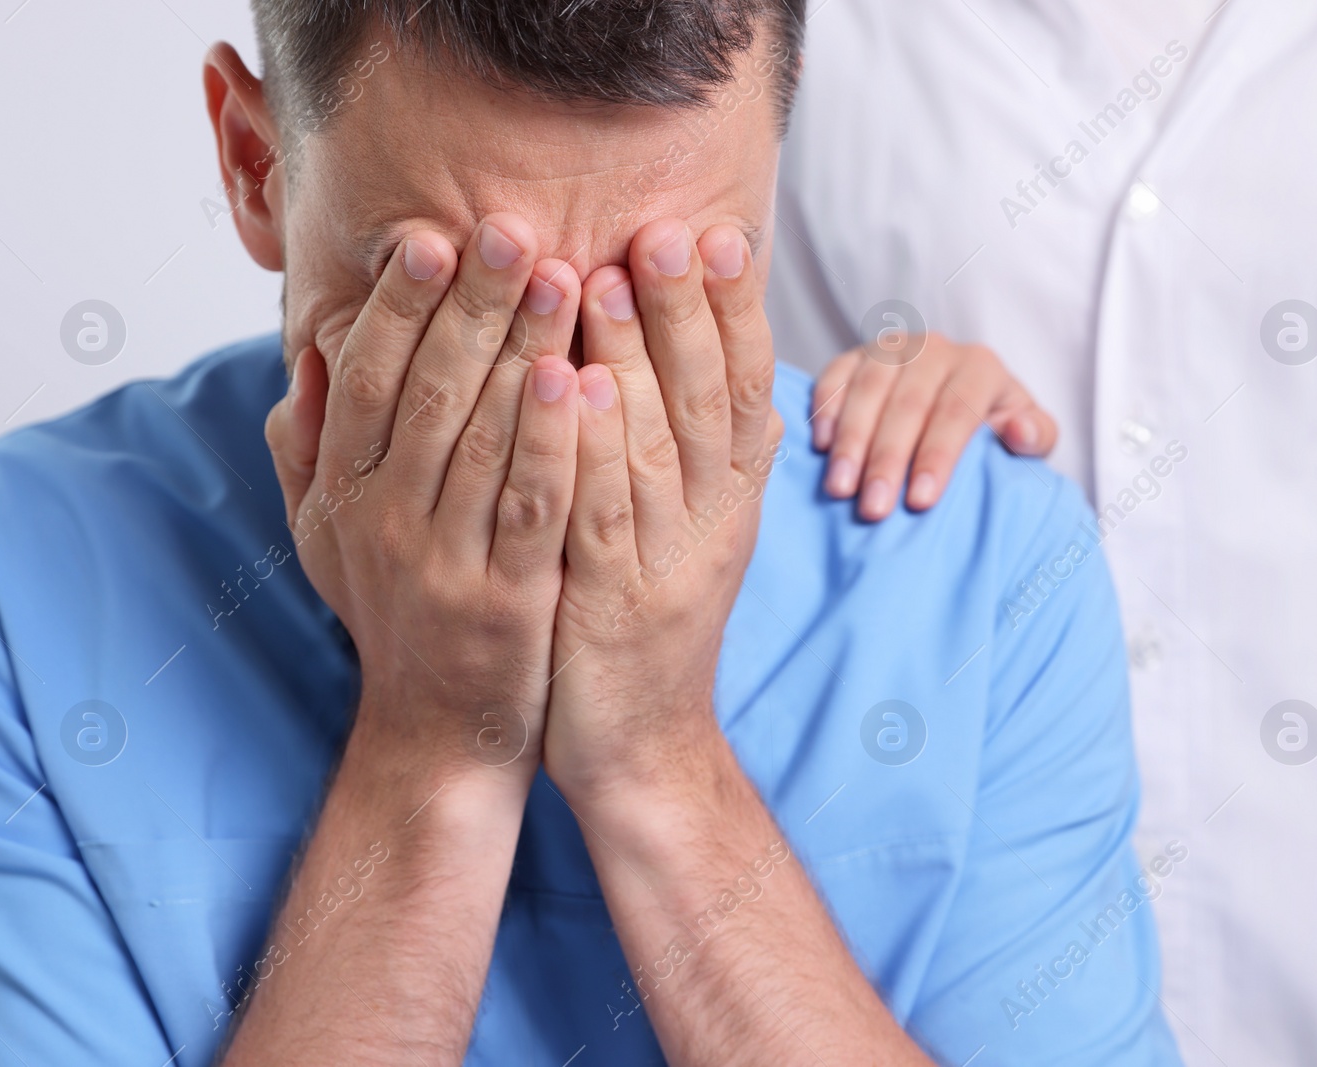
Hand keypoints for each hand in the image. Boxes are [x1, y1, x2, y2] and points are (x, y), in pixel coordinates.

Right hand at [263, 214, 584, 776]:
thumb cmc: (393, 615)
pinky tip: (580, 382)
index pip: (366, 378)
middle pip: (427, 392)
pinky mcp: (508, 602)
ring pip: (482, 440)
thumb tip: (307, 359)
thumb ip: (308, 449)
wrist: (437, 735)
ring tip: (561, 278)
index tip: (430, 238)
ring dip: (522, 352)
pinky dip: (554, 443)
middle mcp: (384, 520)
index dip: (398, 307)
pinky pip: (532, 508)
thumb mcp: (326, 537)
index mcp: (344, 492)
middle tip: (512, 230)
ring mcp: (444, 564)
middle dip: (472, 306)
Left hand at [540, 218, 781, 803]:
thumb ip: (712, 457)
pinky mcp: (615, 606)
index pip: (742, 385)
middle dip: (689, 311)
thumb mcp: (697, 533)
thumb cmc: (650, 620)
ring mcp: (667, 565)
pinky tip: (570, 391)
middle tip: (667, 229)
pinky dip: (592, 453)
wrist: (641, 744)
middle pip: (708, 402)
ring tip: (608, 280)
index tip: (716, 231)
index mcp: (730, 497)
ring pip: (658, 449)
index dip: (733, 310)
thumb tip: (745, 379)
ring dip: (637, 362)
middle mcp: (712, 522)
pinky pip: (604, 518)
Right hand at [811, 337, 1056, 520]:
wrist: (961, 399)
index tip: (920, 501)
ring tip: (839, 488)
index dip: (937, 457)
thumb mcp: (1026, 435)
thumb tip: (1018, 432)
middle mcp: (936, 350)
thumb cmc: (993, 428)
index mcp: (980, 367)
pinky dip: (826, 409)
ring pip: (869, 389)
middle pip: (908, 404)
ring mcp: (892, 348)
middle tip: (873, 508)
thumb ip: (1035, 436)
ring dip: (851, 441)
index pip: (957, 413)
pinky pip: (835, 374)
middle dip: (887, 459)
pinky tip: (820, 447)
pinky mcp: (856, 354)